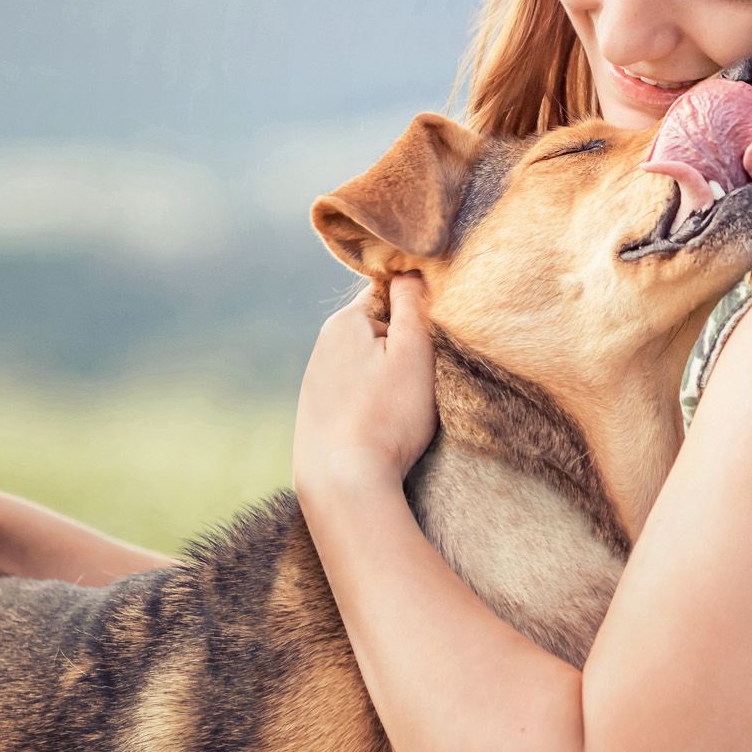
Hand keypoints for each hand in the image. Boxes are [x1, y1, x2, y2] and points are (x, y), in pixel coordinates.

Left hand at [293, 273, 438, 494]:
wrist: (342, 484)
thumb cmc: (386, 416)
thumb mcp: (414, 352)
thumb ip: (413, 303)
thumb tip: (409, 268)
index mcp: (345, 321)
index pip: (388, 290)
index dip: (417, 307)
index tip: (435, 334)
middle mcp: (324, 344)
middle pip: (378, 327)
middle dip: (403, 344)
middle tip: (425, 376)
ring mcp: (317, 380)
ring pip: (366, 361)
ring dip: (388, 374)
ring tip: (403, 407)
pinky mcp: (316, 413)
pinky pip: (354, 391)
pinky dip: (372, 400)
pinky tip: (382, 424)